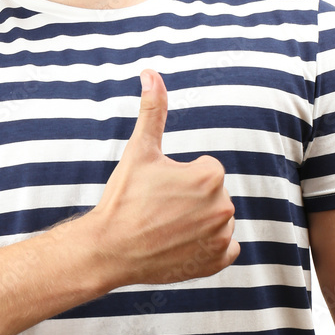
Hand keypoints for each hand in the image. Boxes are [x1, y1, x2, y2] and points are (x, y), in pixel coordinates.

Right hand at [90, 68, 239, 285]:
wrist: (109, 249)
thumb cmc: (123, 198)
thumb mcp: (139, 150)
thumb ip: (152, 110)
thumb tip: (151, 73)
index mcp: (210, 175)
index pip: (205, 170)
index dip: (179, 178)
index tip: (158, 191)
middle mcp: (224, 206)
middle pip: (211, 195)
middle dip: (190, 201)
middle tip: (159, 211)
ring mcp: (221, 237)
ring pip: (216, 220)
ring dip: (197, 223)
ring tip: (166, 229)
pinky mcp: (217, 262)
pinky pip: (225, 248)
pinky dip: (207, 247)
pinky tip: (181, 245)